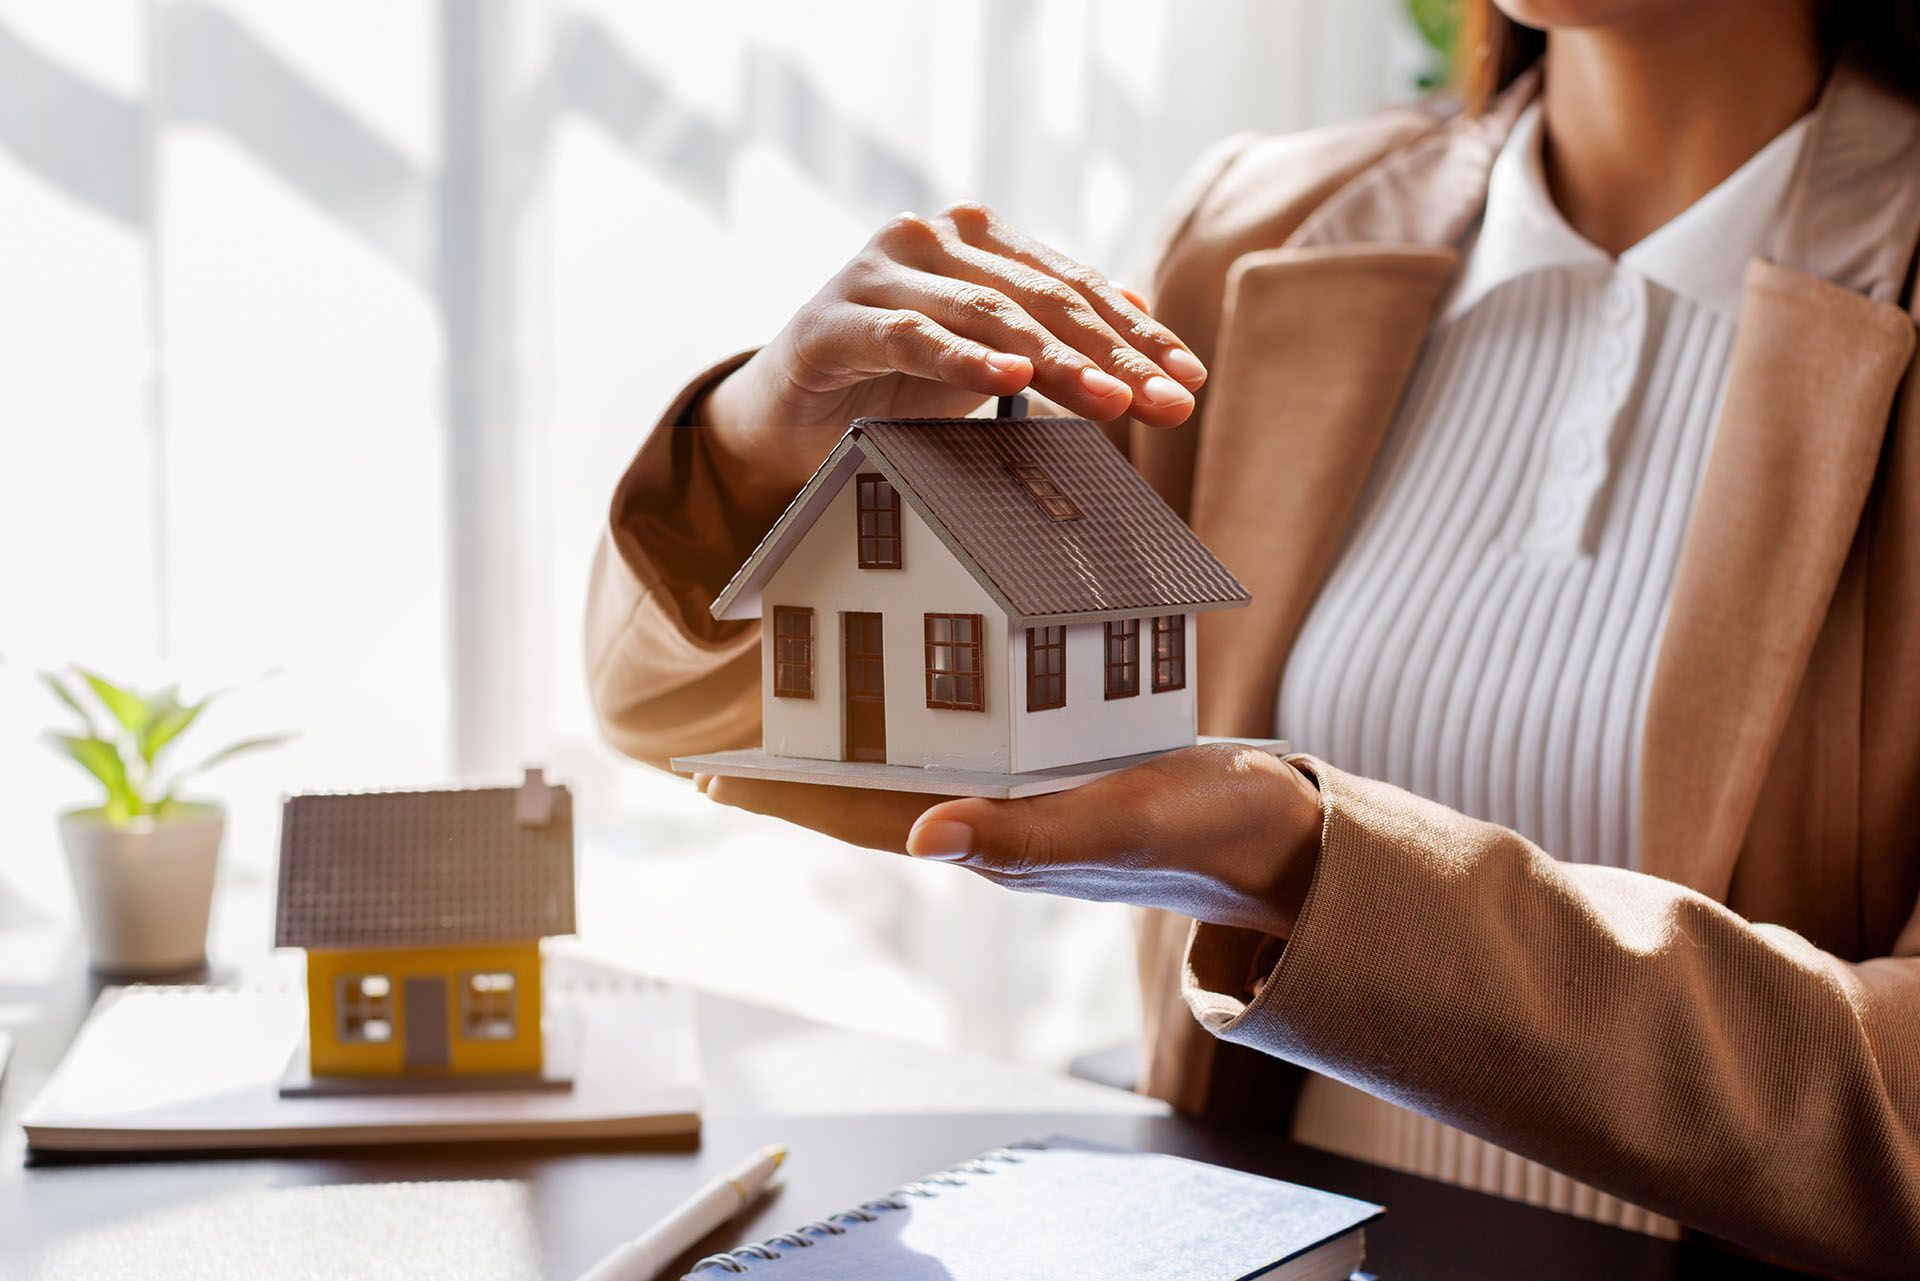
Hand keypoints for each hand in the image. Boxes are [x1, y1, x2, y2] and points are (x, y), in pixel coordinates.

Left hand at [695, 744, 1323, 937]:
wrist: (1272, 833)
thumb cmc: (1199, 834)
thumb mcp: (1113, 823)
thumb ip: (1022, 834)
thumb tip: (921, 838)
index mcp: (990, 838)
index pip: (862, 815)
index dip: (786, 795)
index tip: (707, 779)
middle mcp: (993, 815)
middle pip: (873, 785)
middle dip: (801, 764)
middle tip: (730, 739)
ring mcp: (1024, 791)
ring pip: (919, 757)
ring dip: (859, 735)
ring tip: (799, 698)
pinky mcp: (1060, 764)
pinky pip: (977, 732)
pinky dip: (934, 708)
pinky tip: (918, 680)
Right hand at [698, 201, 1208, 516]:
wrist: (790, 410)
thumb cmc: (894, 376)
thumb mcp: (986, 354)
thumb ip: (1050, 329)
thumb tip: (1139, 312)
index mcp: (977, 238)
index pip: (1073, 285)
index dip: (1135, 335)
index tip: (1188, 380)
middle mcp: (931, 238)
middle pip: (1041, 300)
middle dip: (1113, 355)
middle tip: (1166, 403)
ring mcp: (877, 272)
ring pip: (986, 317)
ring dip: (1056, 363)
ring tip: (1111, 401)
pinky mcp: (833, 321)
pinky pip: (909, 337)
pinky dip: (963, 360)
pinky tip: (1010, 381)